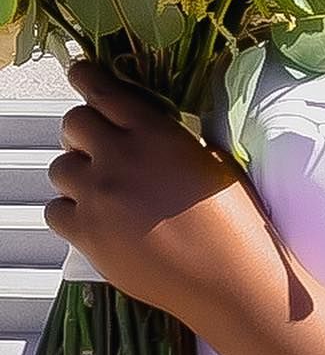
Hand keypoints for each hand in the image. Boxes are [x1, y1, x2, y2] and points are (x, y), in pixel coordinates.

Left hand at [45, 62, 276, 322]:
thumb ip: (174, 143)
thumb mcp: (215, 165)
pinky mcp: (86, 235)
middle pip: (72, 124)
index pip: (103, 91)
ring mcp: (96, 198)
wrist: (229, 281)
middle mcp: (118, 159)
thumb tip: (150, 136)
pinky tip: (97, 220)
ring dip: (78, 173)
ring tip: (104, 191)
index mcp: (156, 135)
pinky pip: (56, 210)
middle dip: (84, 131)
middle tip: (103, 148)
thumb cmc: (238, 223)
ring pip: (59, 168)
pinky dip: (71, 211)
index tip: (82, 73)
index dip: (87, 76)